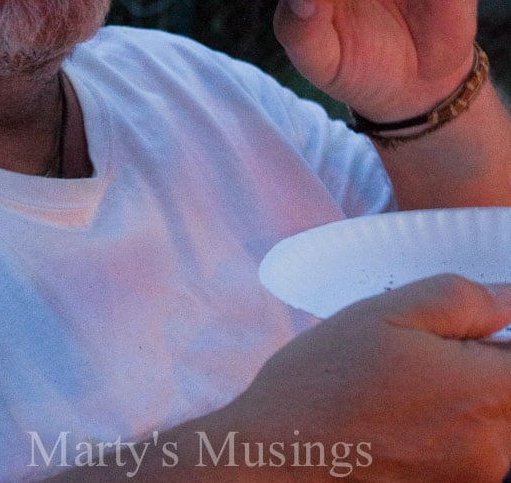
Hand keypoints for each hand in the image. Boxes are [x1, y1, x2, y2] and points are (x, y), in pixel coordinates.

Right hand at [234, 274, 510, 481]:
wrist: (274, 458)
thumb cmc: (325, 379)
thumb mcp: (385, 313)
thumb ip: (462, 300)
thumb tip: (510, 297)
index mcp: (485, 393)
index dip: (502, 338)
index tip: (468, 332)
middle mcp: (494, 450)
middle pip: (508, 392)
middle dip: (479, 365)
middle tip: (421, 353)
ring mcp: (472, 482)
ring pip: (491, 424)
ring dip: (459, 399)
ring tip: (400, 389)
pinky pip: (465, 454)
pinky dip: (442, 432)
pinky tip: (395, 421)